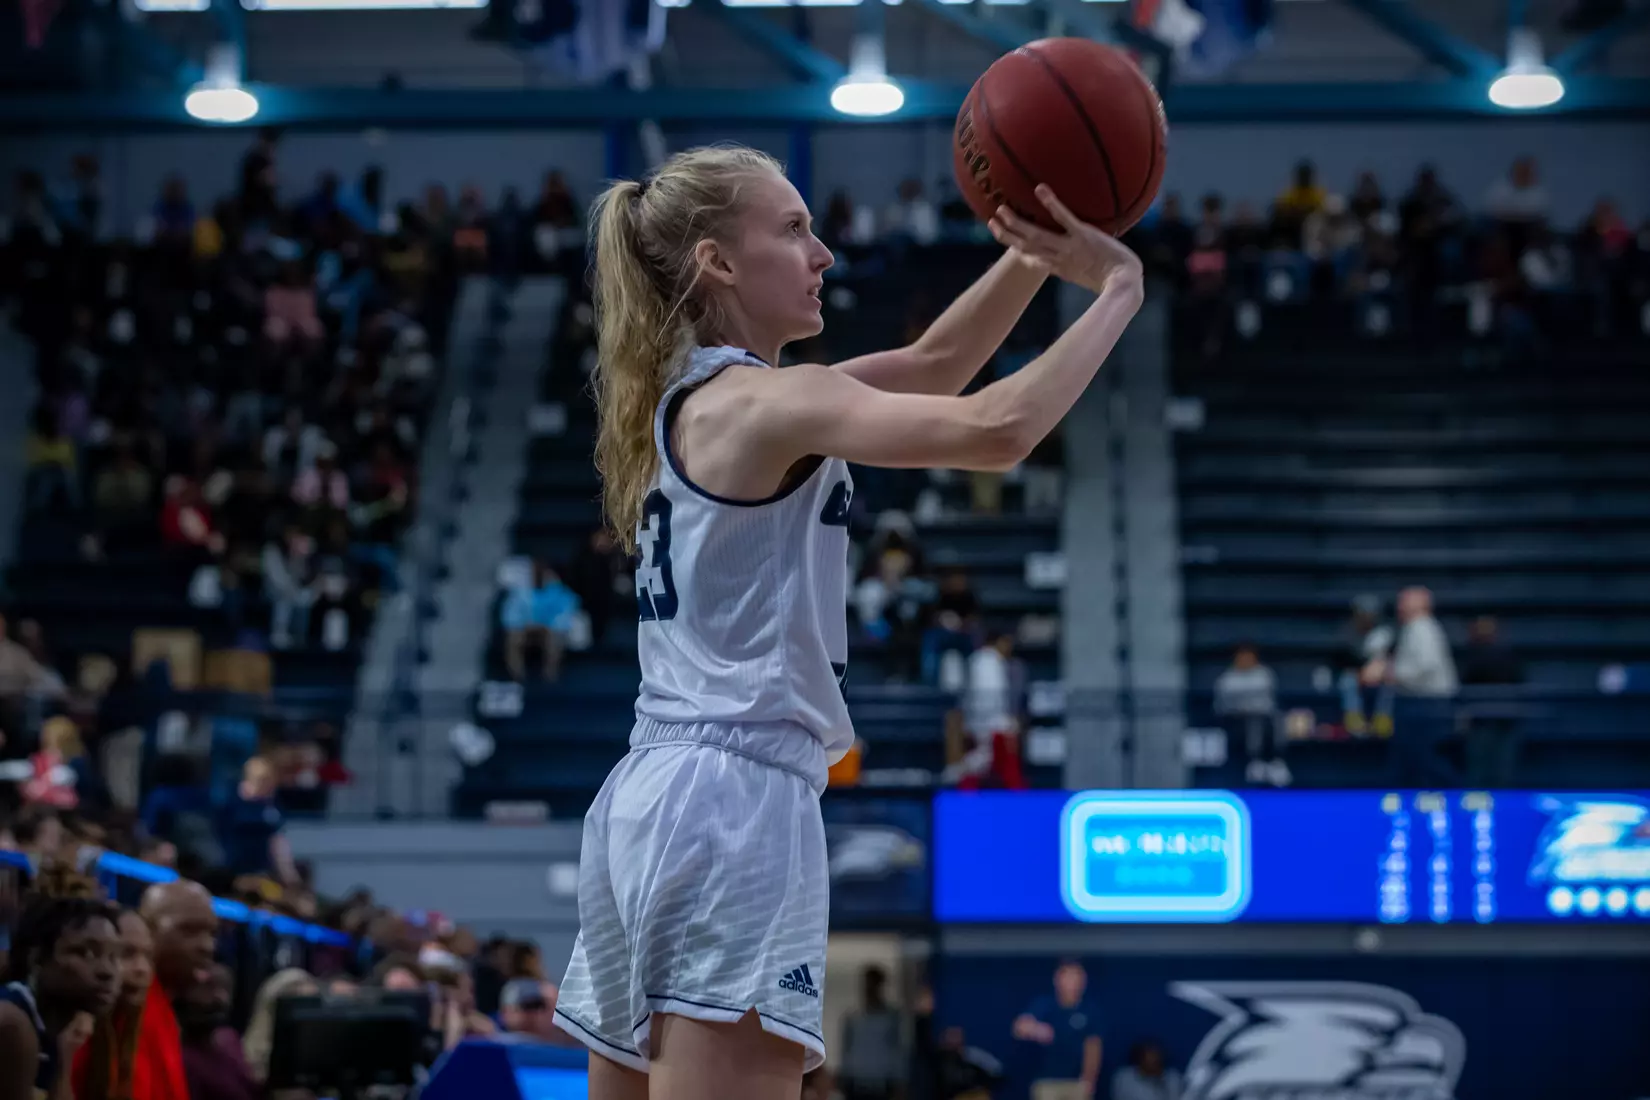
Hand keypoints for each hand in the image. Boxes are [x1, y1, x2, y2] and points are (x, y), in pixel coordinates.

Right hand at [989, 185, 1143, 297]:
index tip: (1004, 239)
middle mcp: (1058, 258)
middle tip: (991, 221)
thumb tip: (1077, 263)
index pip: (1030, 259)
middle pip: (1024, 246)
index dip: (1015, 249)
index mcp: (1058, 268)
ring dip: (1017, 222)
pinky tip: (1040, 189)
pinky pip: (1063, 217)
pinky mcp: (1082, 235)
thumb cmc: (1113, 280)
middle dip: (1006, 235)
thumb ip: (1077, 267)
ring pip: (1035, 234)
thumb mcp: (1088, 277)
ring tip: (1002, 209)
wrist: (1124, 282)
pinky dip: (1051, 203)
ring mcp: (1069, 247)